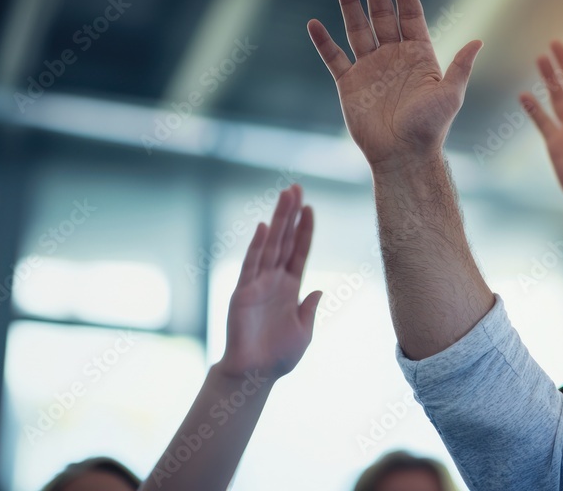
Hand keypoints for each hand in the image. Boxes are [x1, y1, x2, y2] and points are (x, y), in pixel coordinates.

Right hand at [218, 185, 321, 379]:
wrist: (254, 375)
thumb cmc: (279, 357)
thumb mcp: (303, 332)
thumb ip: (310, 309)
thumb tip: (319, 289)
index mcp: (291, 288)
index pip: (299, 252)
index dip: (305, 230)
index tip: (311, 208)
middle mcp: (274, 281)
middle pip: (284, 241)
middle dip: (290, 215)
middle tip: (296, 188)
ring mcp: (258, 284)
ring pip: (269, 246)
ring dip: (277, 221)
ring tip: (285, 196)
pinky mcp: (243, 293)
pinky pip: (251, 265)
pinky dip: (257, 245)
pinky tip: (262, 227)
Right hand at [307, 0, 482, 171]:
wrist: (403, 156)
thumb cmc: (430, 129)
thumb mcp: (450, 95)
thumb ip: (460, 66)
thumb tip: (478, 41)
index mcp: (419, 54)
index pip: (410, 14)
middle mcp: (393, 56)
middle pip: (382, 14)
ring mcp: (370, 68)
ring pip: (357, 28)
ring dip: (349, 3)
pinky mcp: (349, 84)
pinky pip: (334, 57)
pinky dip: (324, 42)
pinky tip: (315, 23)